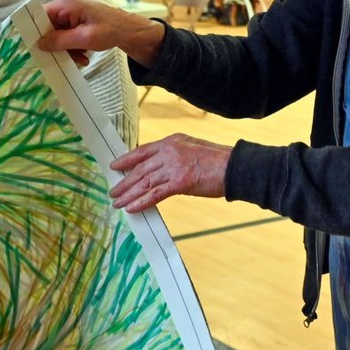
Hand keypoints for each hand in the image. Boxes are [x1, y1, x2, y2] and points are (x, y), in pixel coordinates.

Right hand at [40, 0, 165, 68]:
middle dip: (57, 45)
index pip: (39, 16)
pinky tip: (82, 54)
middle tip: (69, 58)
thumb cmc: (110, 30)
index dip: (37, 32)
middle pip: (48, 26)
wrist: (128, 31)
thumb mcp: (85, 39)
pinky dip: (71, 45)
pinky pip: (64, 33)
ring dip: (66, 48)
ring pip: (56, 33)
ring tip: (80, 58)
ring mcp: (68, 10)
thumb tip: (39, 44)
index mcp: (65, 3)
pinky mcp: (73, 17)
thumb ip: (61, 41)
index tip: (38, 49)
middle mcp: (64, 3)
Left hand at [109, 134, 229, 211]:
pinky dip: (141, 202)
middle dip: (125, 181)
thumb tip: (162, 169)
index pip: (143, 150)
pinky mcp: (180, 182)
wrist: (236, 166)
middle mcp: (170, 152)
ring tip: (118, 202)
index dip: (127, 159)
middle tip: (113, 191)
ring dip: (129, 194)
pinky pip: (155, 194)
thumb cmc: (218, 161)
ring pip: (144, 182)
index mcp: (172, 142)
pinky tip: (132, 208)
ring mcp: (174, 166)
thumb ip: (175, 155)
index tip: (115, 166)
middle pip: (140, 168)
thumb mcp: (192, 149)